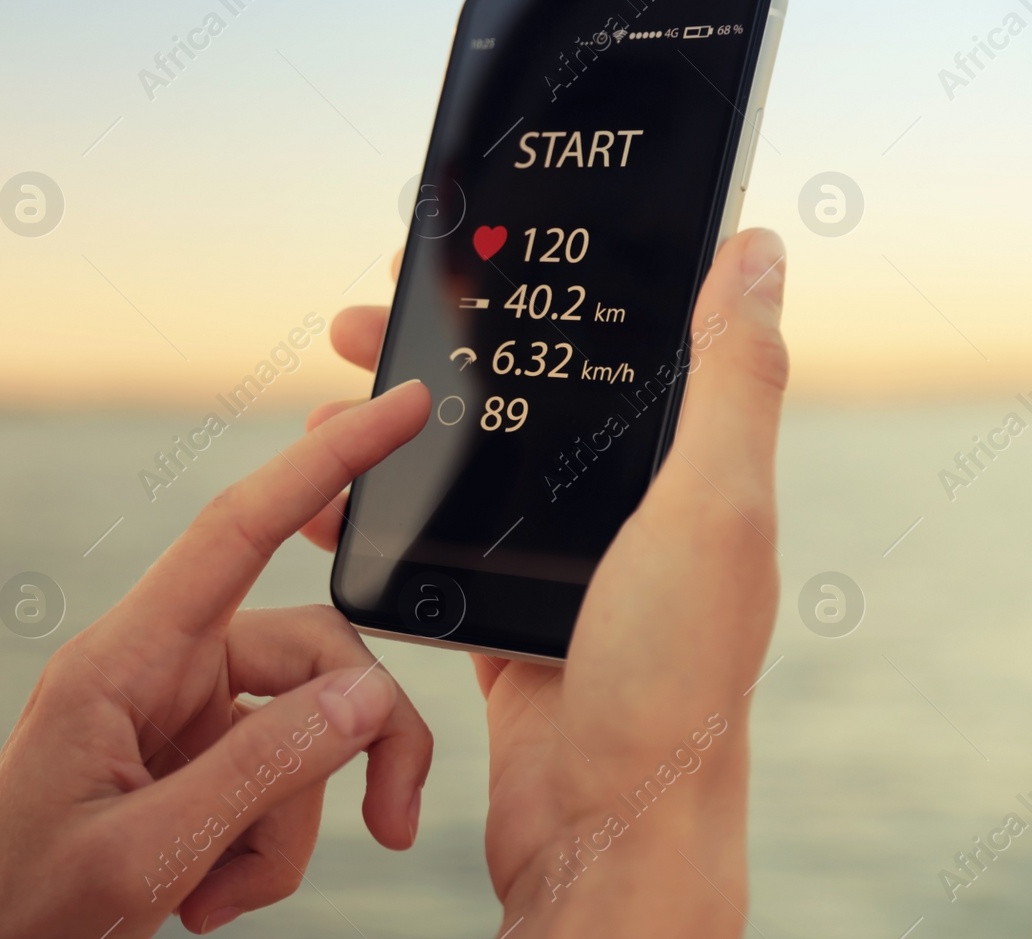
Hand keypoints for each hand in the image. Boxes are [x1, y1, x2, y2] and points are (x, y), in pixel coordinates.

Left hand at [0, 381, 434, 938]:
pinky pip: (277, 778)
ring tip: (216, 897)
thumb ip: (266, 768)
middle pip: (310, 653)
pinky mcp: (193, 761)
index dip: (325, 461)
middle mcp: (159, 667)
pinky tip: (204, 898)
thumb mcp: (150, 848)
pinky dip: (266, 847)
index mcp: (126, 657)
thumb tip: (368, 696)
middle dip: (358, 741)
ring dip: (288, 829)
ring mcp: (179, 715)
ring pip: (304, 729)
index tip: (401, 407)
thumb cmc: (28, 908)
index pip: (238, 529)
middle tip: (395, 825)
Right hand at [304, 229, 788, 936]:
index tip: (453, 257)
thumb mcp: (712, 508)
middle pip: (514, 404)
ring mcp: (559, 571)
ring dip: (392, 438)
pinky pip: (433, 553)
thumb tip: (758, 251)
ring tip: (322, 413)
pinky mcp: (504, 626)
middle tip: (357, 326)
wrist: (609, 828)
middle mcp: (624, 516)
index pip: (602, 349)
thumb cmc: (672, 676)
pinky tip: (331, 509)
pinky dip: (381, 524)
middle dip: (430, 357)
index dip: (529, 290)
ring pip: (463, 475)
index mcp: (681, 474)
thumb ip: (733, 380)